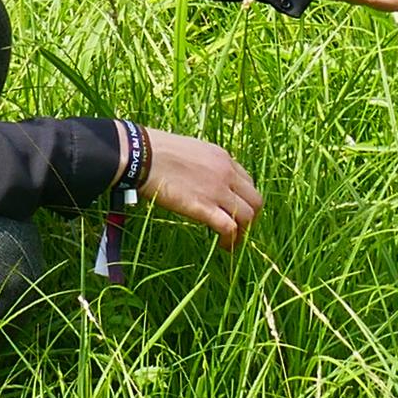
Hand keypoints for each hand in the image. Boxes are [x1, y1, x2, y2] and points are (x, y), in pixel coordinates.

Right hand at [128, 127, 261, 250]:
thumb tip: (197, 177)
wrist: (142, 156)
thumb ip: (201, 164)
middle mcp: (226, 173)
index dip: (243, 198)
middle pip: (255, 200)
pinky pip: (229, 227)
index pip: (247, 181)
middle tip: (238, 229)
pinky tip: (224, 246)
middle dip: (251, 217)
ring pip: (247, 216)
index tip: (234, 209)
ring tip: (231, 243)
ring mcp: (217, 190)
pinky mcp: (204, 207)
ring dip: (243, 233)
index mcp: (222, 157)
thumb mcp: (189, 150)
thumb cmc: (155, 152)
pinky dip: (231, 240)